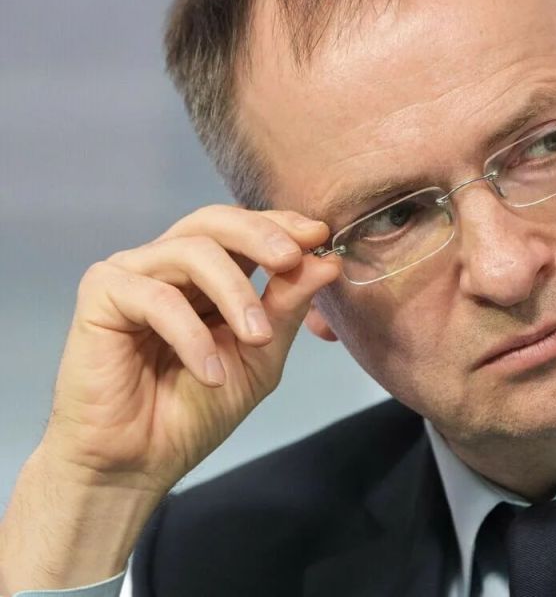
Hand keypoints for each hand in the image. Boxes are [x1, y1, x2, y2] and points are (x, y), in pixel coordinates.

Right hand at [42, 204, 338, 492]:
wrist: (140, 462)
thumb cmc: (195, 409)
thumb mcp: (260, 356)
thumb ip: (288, 307)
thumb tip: (327, 262)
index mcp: (207, 273)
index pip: (243, 227)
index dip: (280, 224)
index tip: (319, 236)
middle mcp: (168, 264)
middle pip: (213, 220)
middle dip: (260, 234)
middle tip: (292, 259)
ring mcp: (133, 275)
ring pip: (191, 251)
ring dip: (235, 293)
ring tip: (257, 338)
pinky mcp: (102, 296)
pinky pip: (156, 297)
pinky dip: (192, 334)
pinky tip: (210, 373)